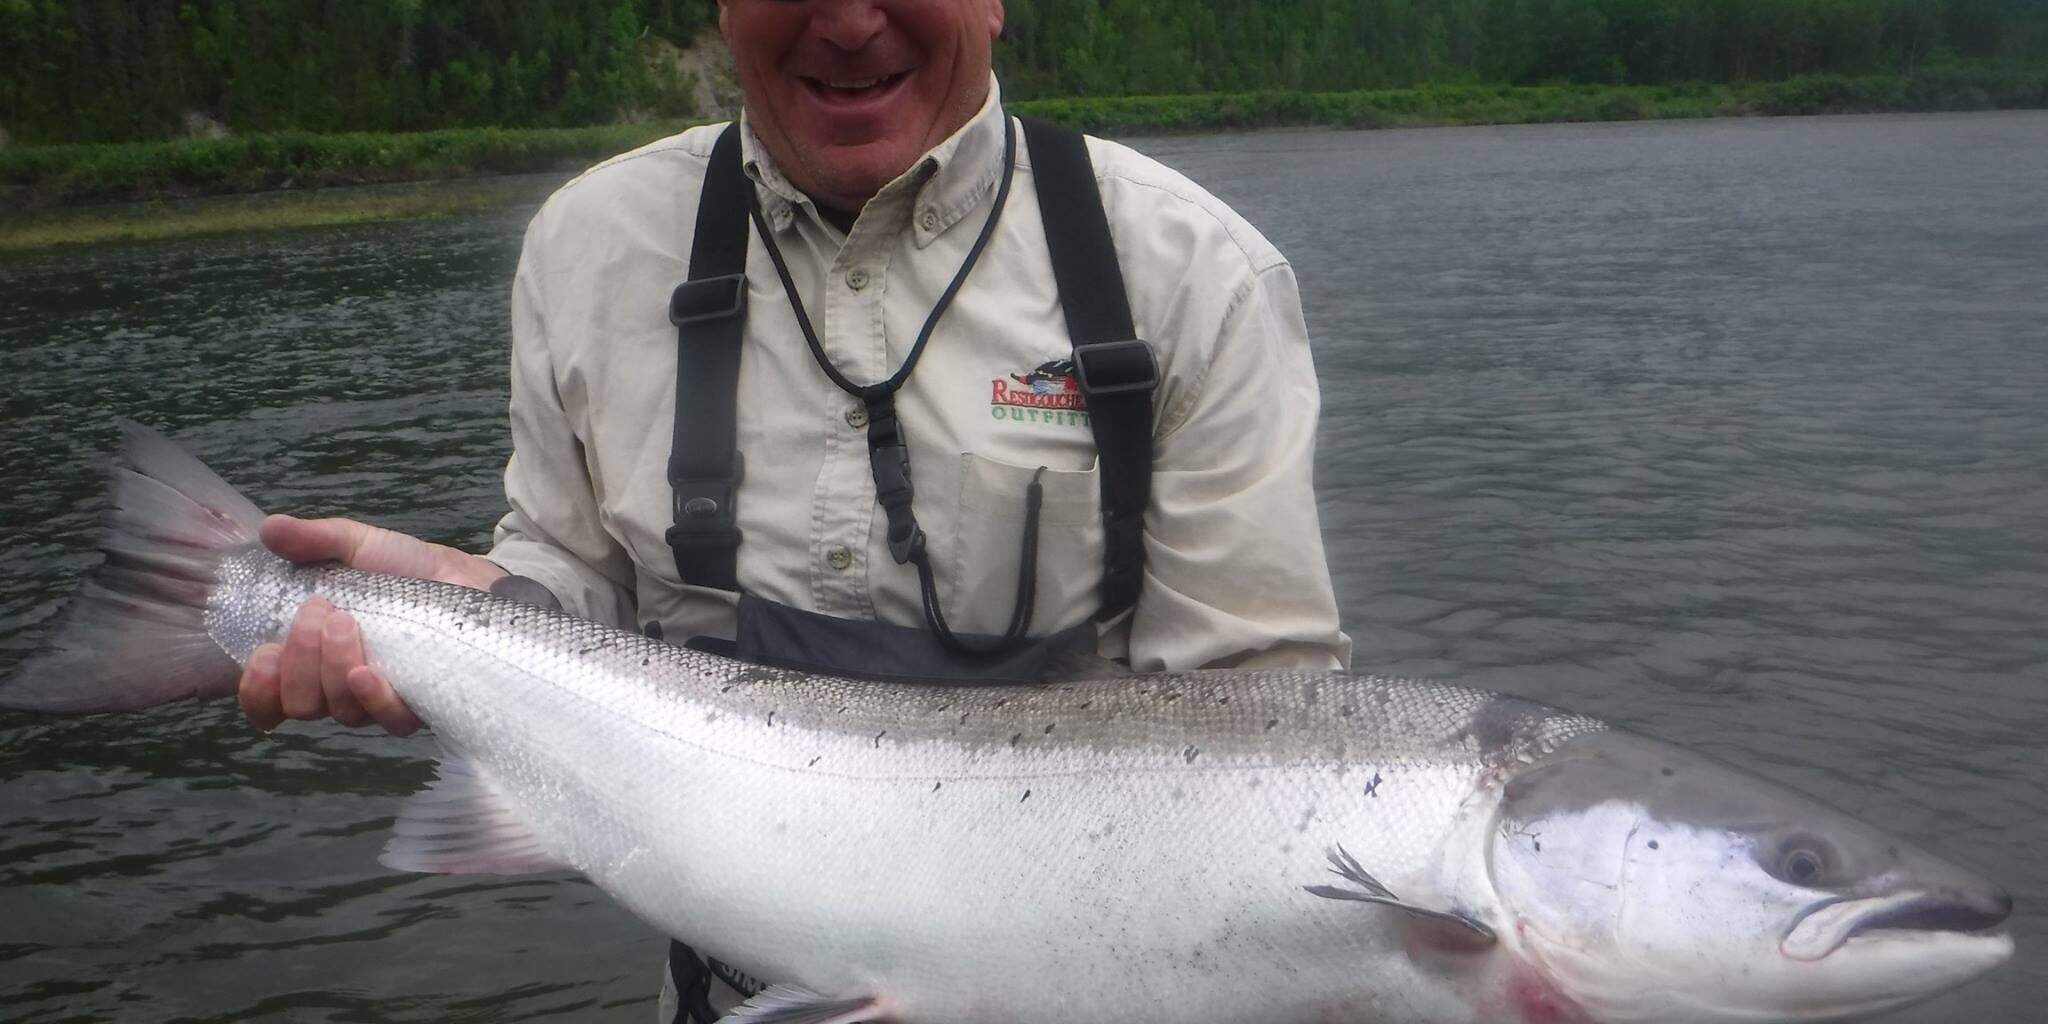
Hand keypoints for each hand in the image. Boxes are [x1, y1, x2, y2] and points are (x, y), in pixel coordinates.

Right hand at [237, 514, 506, 734]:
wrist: (471, 581)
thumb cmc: (408, 570)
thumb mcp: (358, 545)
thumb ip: (314, 539)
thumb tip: (270, 528)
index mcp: (312, 656)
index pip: (268, 700)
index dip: (256, 689)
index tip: (262, 654)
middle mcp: (338, 687)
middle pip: (299, 704)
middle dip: (298, 660)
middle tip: (319, 611)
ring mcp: (379, 700)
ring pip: (338, 711)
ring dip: (332, 667)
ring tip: (346, 622)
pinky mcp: (420, 706)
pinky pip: (388, 721)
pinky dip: (372, 697)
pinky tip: (367, 672)